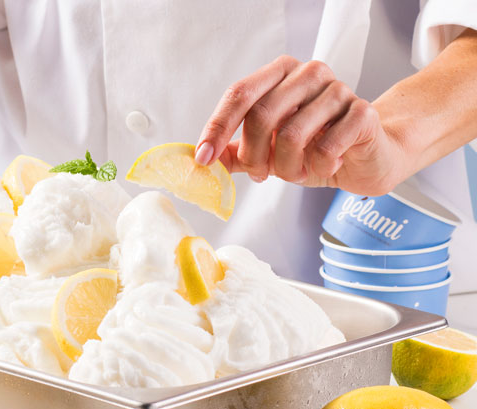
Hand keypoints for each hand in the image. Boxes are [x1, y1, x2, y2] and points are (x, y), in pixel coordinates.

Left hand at [195, 56, 406, 194]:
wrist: (367, 157)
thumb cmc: (315, 148)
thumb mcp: (268, 152)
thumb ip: (236, 152)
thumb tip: (202, 159)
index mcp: (280, 74)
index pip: (239, 94)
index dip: (217, 128)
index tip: (203, 158)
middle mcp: (308, 74)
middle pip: (262, 115)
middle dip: (254, 156)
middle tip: (260, 174)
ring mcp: (338, 90)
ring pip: (291, 135)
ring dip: (287, 168)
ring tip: (297, 172)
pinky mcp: (362, 113)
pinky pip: (324, 147)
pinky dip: (318, 167)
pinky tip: (326, 165)